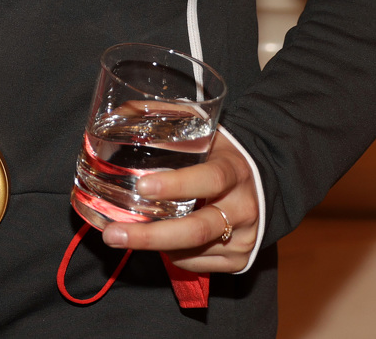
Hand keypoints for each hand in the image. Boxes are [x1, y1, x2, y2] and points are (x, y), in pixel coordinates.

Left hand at [100, 132, 257, 272]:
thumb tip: (120, 113)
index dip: (176, 185)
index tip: (143, 186)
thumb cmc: (219, 153)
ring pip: (190, 251)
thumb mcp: (202, 130)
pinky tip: (162, 237)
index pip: (209, 180)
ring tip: (123, 234)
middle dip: (151, 236)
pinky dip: (171, 253)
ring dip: (153, 244)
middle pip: (197, 230)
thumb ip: (165, 118)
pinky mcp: (239, 260)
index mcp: (234, 171)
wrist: (262, 185)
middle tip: (113, 235)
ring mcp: (243, 238)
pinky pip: (195, 263)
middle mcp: (243, 208)